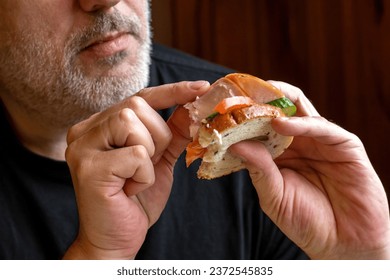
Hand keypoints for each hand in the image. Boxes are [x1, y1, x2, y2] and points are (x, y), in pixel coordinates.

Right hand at [63, 81, 209, 258]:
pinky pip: (136, 154)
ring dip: (149, 155)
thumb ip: (173, 132)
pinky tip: (130, 190)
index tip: (201, 86)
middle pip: (137, 105)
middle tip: (148, 164)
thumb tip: (193, 105)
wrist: (115, 240)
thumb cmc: (135, 200)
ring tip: (136, 178)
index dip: (172, 91)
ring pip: (132, 123)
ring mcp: (82, 147)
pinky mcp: (88, 167)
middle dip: (158, 136)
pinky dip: (144, 175)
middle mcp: (85, 130)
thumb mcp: (159, 160)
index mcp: (100, 125)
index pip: (140, 97)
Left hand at [230, 81, 389, 258]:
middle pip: (279, 110)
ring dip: (277, 102)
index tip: (221, 107)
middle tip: (238, 92)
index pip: (260, 125)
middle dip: (258, 99)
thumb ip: (257, 169)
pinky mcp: (345, 145)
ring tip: (255, 100)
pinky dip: (301, 122)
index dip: (243, 115)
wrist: (343, 244)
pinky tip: (280, 124)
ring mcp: (322, 141)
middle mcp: (300, 142)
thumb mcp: (273, 196)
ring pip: (300, 109)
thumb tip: (234, 144)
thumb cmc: (306, 221)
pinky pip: (322, 127)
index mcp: (280, 153)